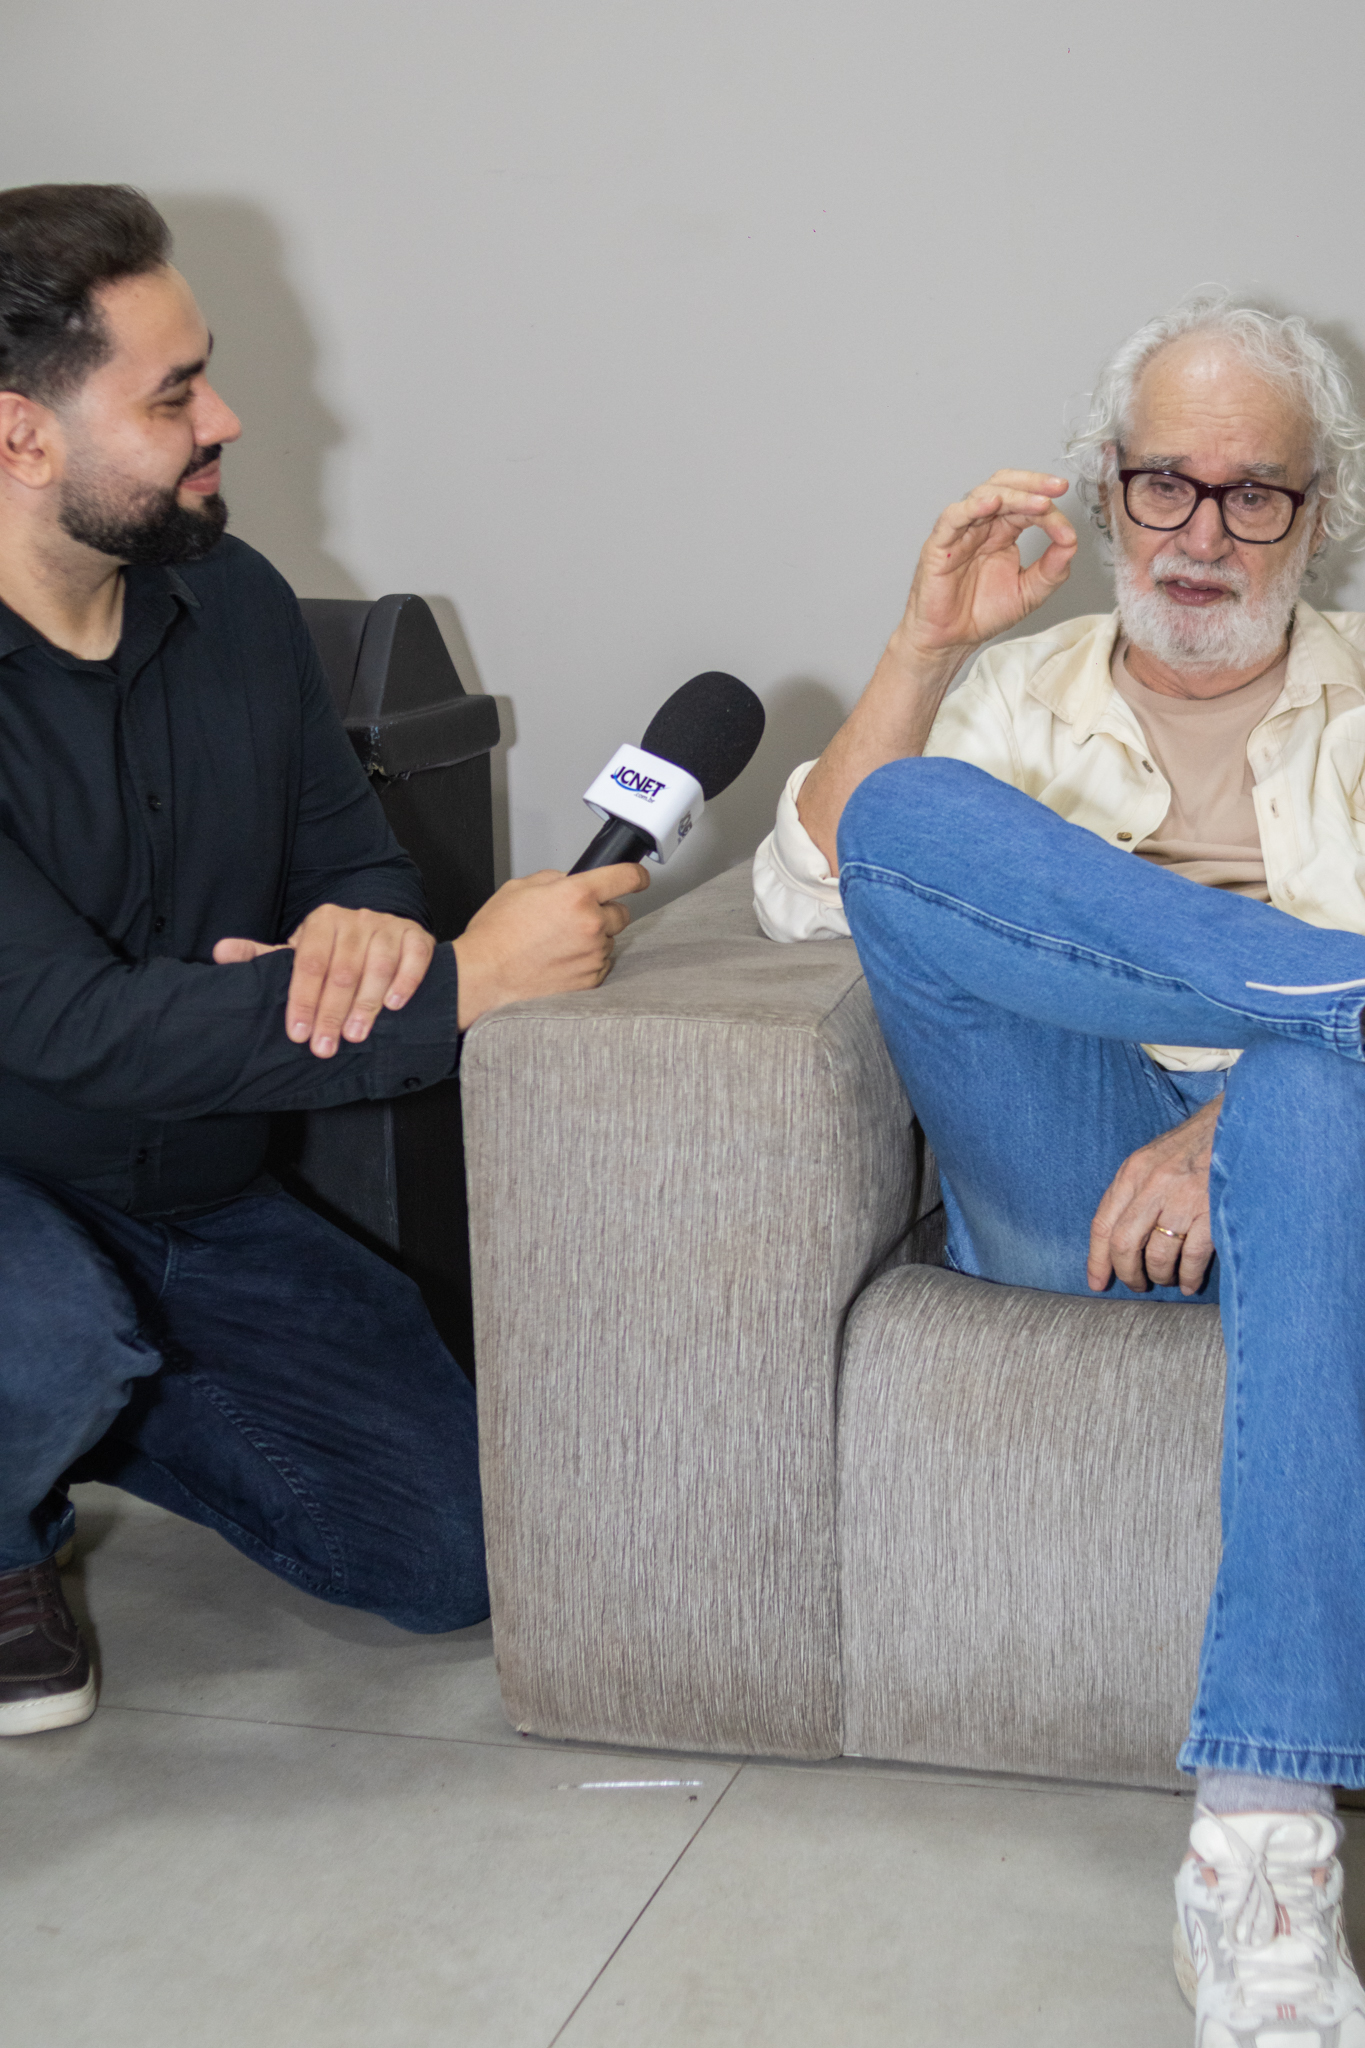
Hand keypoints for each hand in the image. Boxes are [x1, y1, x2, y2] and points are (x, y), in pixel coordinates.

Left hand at [213, 906, 435, 1056]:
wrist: (389, 934)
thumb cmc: (337, 950)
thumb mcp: (301, 950)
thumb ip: (263, 956)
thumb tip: (220, 953)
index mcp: (322, 922)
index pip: (308, 964)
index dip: (302, 1000)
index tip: (297, 1033)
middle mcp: (355, 920)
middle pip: (341, 971)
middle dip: (331, 1012)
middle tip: (325, 1047)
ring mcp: (388, 928)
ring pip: (377, 967)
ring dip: (366, 1004)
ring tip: (356, 1035)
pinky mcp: (417, 937)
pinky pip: (413, 959)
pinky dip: (404, 983)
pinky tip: (394, 1006)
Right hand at [452, 863, 648, 1028]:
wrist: (485, 976)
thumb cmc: (496, 936)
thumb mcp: (520, 888)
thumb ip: (554, 879)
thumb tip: (570, 881)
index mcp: (576, 895)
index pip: (626, 877)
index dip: (636, 875)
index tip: (638, 877)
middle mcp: (591, 925)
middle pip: (621, 913)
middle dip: (602, 912)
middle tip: (573, 919)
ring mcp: (593, 955)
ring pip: (609, 940)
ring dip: (593, 939)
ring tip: (557, 943)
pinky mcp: (590, 980)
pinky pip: (600, 964)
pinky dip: (586, 961)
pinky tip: (559, 960)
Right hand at [892, 470, 1077, 667]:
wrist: (952, 640)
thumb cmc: (981, 614)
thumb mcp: (1029, 592)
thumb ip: (1052, 569)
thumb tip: (1071, 542)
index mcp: (1003, 533)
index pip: (1028, 508)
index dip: (1051, 513)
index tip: (1067, 533)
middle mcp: (982, 526)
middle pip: (1006, 487)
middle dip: (1034, 484)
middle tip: (1058, 487)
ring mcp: (960, 532)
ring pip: (983, 495)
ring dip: (1014, 495)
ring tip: (1038, 503)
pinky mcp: (939, 545)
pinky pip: (953, 517)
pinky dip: (972, 507)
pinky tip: (993, 503)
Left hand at [1087, 1098, 1220, 1296]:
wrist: (1237, 1125)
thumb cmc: (1193, 1147)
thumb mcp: (1152, 1160)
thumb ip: (1133, 1193)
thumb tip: (1117, 1240)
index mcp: (1133, 1172)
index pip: (1103, 1224)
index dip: (1097, 1259)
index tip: (1097, 1282)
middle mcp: (1153, 1185)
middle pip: (1125, 1244)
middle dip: (1128, 1273)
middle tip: (1137, 1285)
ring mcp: (1184, 1199)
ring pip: (1158, 1255)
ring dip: (1160, 1276)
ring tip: (1166, 1278)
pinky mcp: (1213, 1211)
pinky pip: (1192, 1257)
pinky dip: (1188, 1277)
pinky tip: (1189, 1282)